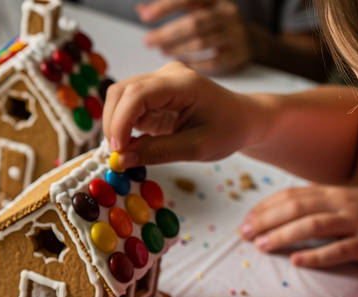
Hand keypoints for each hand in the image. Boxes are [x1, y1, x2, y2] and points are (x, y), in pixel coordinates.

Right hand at [103, 61, 259, 166]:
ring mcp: (158, 82)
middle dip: (112, 123)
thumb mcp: (197, 147)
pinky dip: (122, 126)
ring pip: (119, 97)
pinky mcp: (153, 93)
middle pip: (121, 91)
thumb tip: (122, 160)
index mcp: (183, 83)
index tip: (117, 150)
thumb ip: (158, 152)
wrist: (244, 118)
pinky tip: (131, 143)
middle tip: (117, 154)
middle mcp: (167, 75)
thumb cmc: (228, 129)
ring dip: (115, 124)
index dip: (120, 121)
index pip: (137, 94)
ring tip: (124, 150)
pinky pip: (127, 106)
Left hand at [138, 0, 251, 74]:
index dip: (166, 6)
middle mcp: (227, 13)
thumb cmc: (214, 23)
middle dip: (168, 33)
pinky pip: (213, 62)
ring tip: (162, 51)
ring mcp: (235, 34)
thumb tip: (141, 10)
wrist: (249, 40)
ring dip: (178, 48)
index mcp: (214, 0)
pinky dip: (194, 64)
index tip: (144, 16)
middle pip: (195, 23)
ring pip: (202, 42)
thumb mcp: (196, 9)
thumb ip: (170, 7)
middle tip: (147, 41)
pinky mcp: (238, 54)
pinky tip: (180, 64)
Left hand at [240, 185, 357, 266]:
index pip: (292, 195)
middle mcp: (343, 203)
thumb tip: (280, 208)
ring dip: (284, 235)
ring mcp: (357, 222)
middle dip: (266, 220)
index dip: (265, 207)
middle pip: (297, 208)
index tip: (245, 220)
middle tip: (244, 234)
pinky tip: (297, 261)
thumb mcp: (343, 203)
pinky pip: (340, 249)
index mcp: (334, 193)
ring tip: (261, 246)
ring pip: (314, 225)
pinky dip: (317, 256)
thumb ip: (317, 203)